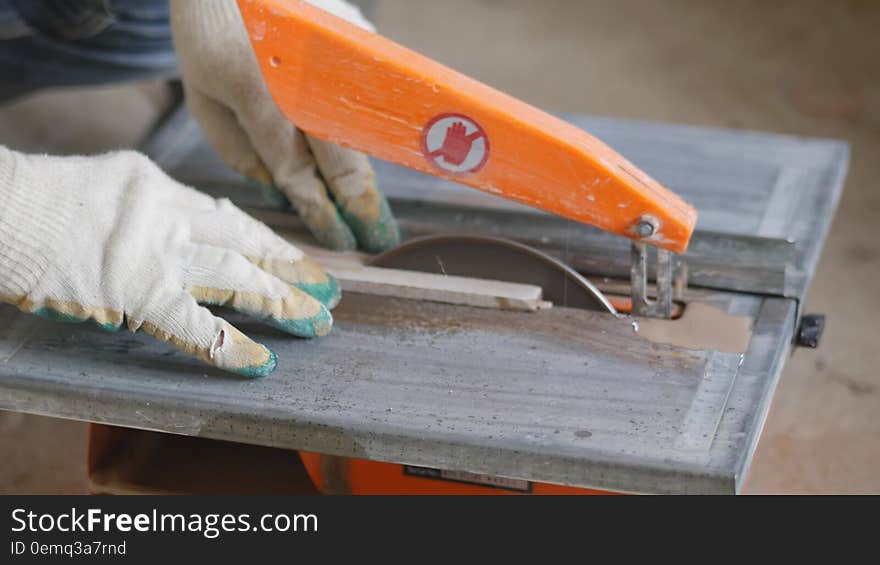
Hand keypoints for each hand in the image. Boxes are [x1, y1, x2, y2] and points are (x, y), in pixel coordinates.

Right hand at [0, 147, 340, 376]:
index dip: (264, 240)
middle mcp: (169, 216)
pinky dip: (230, 346)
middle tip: (330, 287)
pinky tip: (261, 362)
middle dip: (292, 267)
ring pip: (237, 276)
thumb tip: (170, 227)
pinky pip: (195, 325)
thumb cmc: (33, 200)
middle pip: (246, 241)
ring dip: (282, 301)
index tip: (292, 255)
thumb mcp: (102, 185)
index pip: (226, 216)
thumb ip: (142, 206)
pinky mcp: (137, 292)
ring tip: (318, 322)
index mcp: (158, 187)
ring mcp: (157, 254)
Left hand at [170, 0, 399, 252]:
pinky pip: (366, 101)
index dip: (320, 211)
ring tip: (377, 212)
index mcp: (260, 97)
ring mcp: (338, 62)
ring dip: (371, 177)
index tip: (338, 241)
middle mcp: (307, 83)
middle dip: (361, 206)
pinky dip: (368, 137)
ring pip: (362, 135)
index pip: (298, 170)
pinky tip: (369, 161)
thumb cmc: (209, 32)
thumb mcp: (202, 94)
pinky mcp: (358, 43)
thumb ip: (236, 149)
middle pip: (344, 159)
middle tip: (377, 242)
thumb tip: (278, 190)